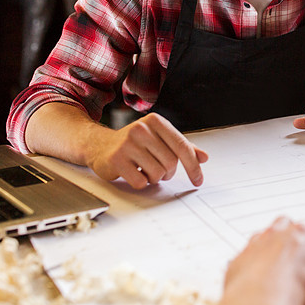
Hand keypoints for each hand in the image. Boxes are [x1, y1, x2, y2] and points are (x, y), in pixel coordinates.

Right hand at [86, 112, 208, 188]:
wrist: (100, 145)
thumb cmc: (134, 143)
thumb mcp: (159, 139)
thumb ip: (182, 147)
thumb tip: (204, 157)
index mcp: (156, 121)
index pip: (182, 146)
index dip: (193, 166)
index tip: (198, 180)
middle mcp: (141, 129)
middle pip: (171, 163)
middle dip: (168, 172)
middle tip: (159, 170)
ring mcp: (127, 144)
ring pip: (157, 173)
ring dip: (154, 178)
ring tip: (144, 169)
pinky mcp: (116, 159)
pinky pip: (140, 182)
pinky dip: (140, 183)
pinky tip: (133, 172)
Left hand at [216, 218, 304, 304]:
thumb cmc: (293, 293)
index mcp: (302, 235)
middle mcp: (276, 234)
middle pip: (290, 226)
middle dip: (299, 238)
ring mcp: (254, 246)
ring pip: (266, 237)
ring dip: (275, 247)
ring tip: (283, 263)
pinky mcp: (238, 262)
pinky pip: (248, 257)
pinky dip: (256, 263)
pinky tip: (262, 276)